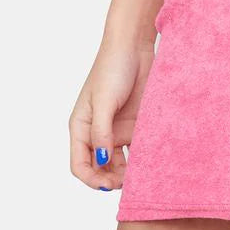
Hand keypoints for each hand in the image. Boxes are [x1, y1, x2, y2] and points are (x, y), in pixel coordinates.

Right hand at [68, 35, 155, 191]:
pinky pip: (136, 149)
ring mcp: (117, 129)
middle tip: (126, 182)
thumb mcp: (104, 100)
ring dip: (126, 173)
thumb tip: (102, 162)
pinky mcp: (135, 124)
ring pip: (118, 163)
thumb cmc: (113, 67)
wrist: (135, 46)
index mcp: (81, 127)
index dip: (91, 178)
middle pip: (99, 168)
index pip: (79, 164)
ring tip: (139, 175)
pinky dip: (140, 159)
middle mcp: (98, 132)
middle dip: (109, 180)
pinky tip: (149, 162)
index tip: (107, 184)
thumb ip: (102, 132)